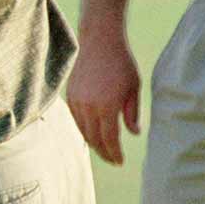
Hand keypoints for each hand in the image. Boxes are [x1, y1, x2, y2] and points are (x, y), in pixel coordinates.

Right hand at [66, 28, 140, 164]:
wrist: (99, 42)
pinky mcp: (70, 96)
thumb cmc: (122, 63)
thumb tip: (133, 133)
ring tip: (104, 149)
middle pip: (94, 139)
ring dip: (93, 143)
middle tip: (113, 159)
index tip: (120, 162)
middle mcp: (89, 107)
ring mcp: (77, 102)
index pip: (109, 139)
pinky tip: (93, 132)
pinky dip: (85, 130)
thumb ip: (132, 113)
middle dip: (104, 152)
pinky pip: (76, 120)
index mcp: (107, 106)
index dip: (114, 153)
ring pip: (83, 131)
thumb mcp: (134, 88)